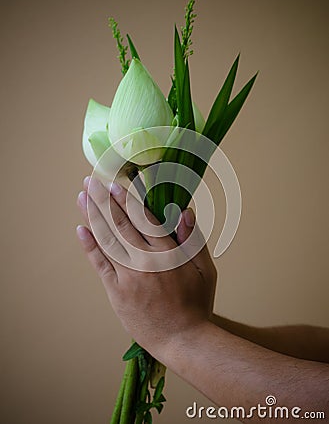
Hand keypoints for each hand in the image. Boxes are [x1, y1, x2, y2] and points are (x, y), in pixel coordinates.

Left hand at [76, 177, 216, 358]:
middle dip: (104, 199)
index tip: (116, 183)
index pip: (143, 218)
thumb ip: (193, 240)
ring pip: (107, 239)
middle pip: (121, 223)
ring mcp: (128, 276)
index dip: (128, 199)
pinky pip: (100, 264)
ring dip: (92, 215)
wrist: (183, 340)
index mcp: (167, 253)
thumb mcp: (205, 271)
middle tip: (91, 181)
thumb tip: (185, 212)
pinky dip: (90, 246)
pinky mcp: (116, 291)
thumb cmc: (197, 304)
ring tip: (82, 196)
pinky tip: (81, 229)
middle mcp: (144, 260)